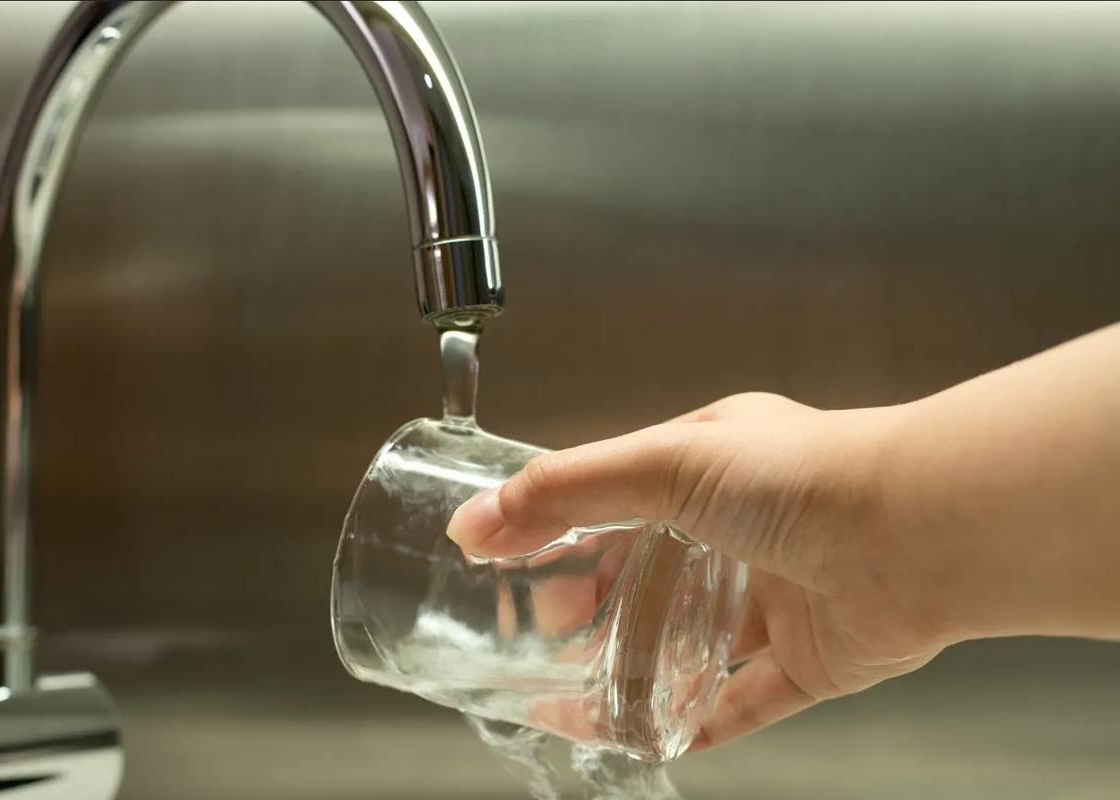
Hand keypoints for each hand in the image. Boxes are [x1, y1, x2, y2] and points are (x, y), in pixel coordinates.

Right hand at [447, 392, 945, 750]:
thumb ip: (567, 489)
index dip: (565, 530)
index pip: (621, 497)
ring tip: (576, 696)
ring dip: (638, 668)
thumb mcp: (665, 461)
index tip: (512, 561)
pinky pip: (747, 700)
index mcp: (715, 465)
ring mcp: (779, 594)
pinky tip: (656, 737)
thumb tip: (477, 521)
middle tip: (540, 633)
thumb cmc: (807, 475)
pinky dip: (701, 720)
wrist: (920, 531)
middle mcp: (748, 527)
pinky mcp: (811, 658)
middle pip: (652, 576)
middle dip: (593, 606)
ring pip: (693, 644)